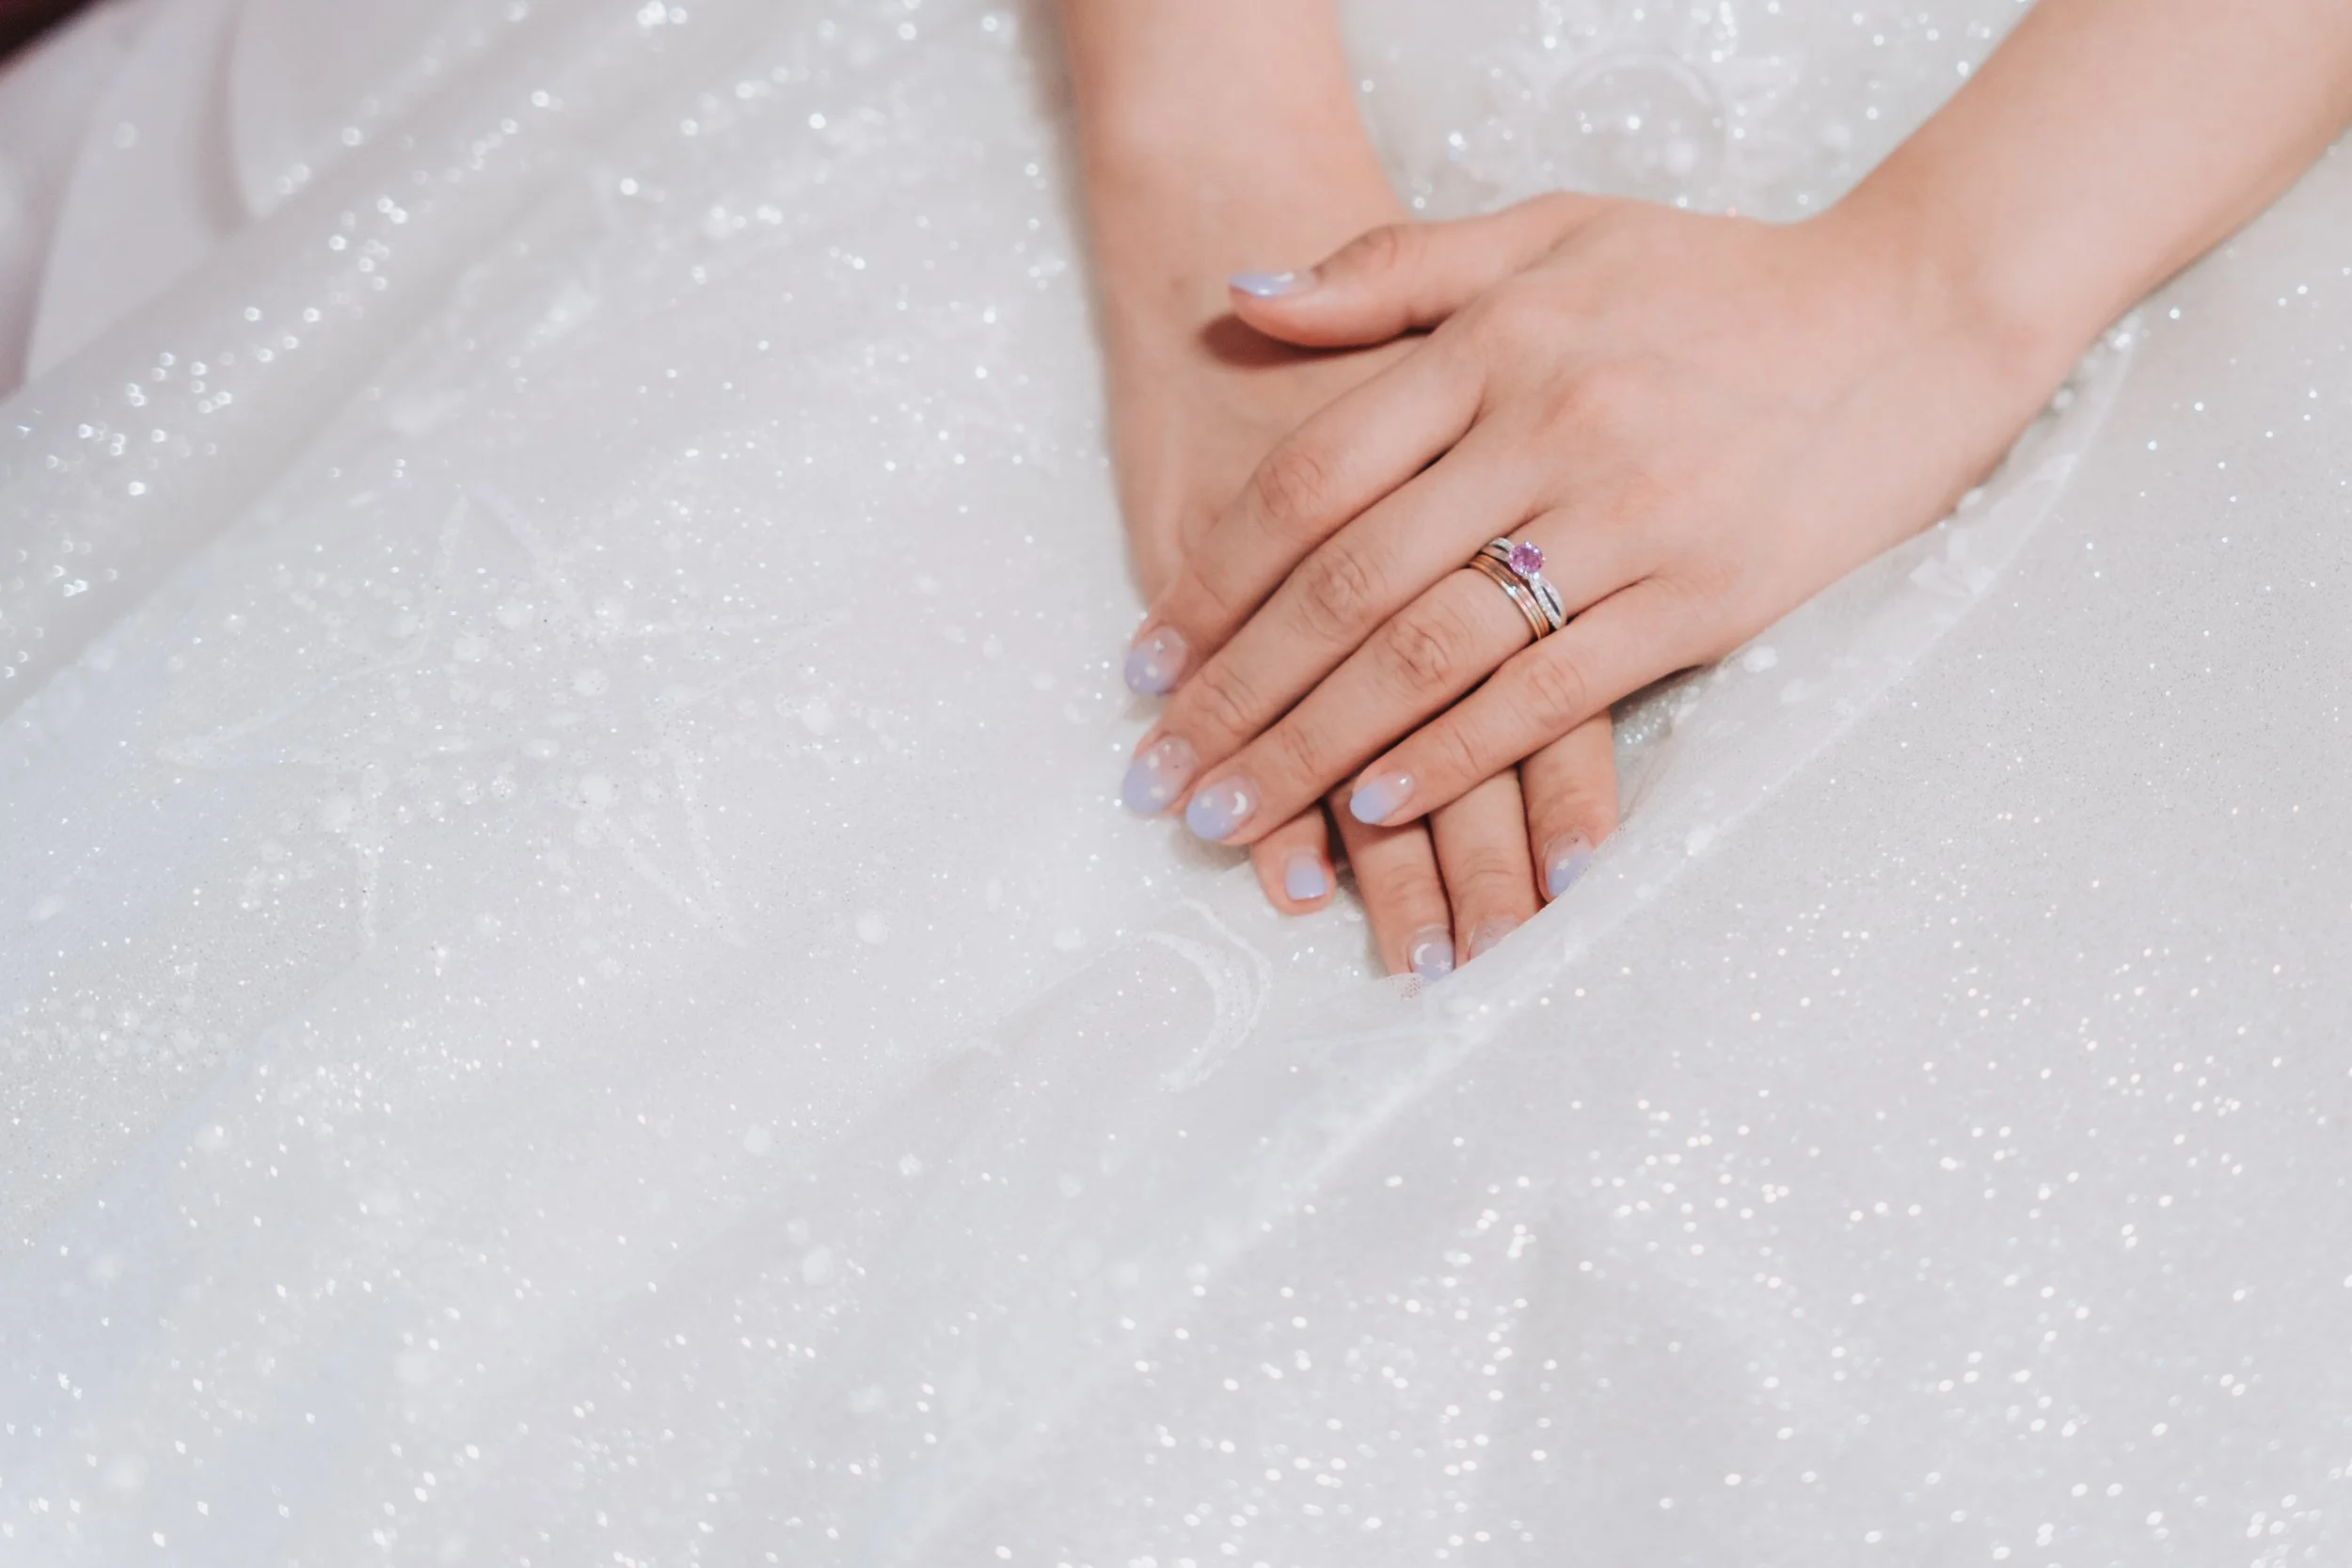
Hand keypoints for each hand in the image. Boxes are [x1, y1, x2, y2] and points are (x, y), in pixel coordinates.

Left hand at [1117, 192, 2055, 843]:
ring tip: (1235, 816)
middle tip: (1159, 777)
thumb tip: (1239, 301)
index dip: (1216, 581)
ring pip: (1433, 657)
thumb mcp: (1548, 235)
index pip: (1313, 482)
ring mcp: (1626, 524)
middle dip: (1239, 696)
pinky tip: (1379, 809)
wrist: (1913, 315)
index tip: (1146, 661)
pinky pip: (1552, 700)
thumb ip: (1388, 271)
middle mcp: (1547, 435)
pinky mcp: (1699, 601)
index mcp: (1493, 346)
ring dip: (1317, 752)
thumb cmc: (1714, 279)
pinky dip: (1457, 759)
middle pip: (1349, 589)